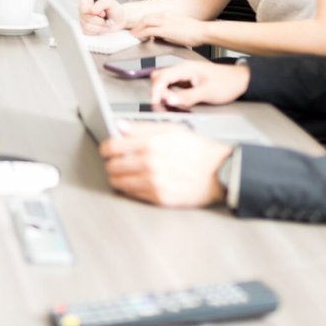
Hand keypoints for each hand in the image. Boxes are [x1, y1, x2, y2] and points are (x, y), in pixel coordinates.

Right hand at [80, 0, 126, 33]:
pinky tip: (102, 27)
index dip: (92, 11)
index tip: (102, 13)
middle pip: (86, 17)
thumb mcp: (110, 2)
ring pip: (87, 26)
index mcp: (86, 0)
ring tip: (105, 23)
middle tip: (106, 18)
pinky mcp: (85, 28)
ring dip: (100, 26)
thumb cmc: (114, 9)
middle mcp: (83, 9)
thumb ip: (101, 3)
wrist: (118, 20)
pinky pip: (88, 32)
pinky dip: (98, 31)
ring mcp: (83, 19)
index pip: (83, 7)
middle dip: (99, 20)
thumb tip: (92, 11)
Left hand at [100, 122, 232, 207]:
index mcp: (151, 143)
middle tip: (116, 162)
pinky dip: (130, 188)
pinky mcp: (160, 199)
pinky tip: (138, 182)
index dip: (105, 148)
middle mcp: (150, 164)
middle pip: (112, 166)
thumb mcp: (170, 129)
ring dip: (118, 177)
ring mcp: (154, 183)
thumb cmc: (197, 150)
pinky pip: (133, 195)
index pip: (112, 146)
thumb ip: (141, 128)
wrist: (219, 172)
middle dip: (111, 163)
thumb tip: (119, 126)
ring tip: (125, 173)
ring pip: (119, 182)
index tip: (106, 150)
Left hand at [128, 11, 209, 48]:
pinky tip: (138, 37)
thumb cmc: (196, 31)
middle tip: (132, 31)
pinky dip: (141, 33)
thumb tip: (163, 37)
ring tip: (133, 35)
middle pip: (146, 18)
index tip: (139, 27)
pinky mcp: (165, 30)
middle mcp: (165, 16)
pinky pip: (148, 30)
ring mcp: (164, 22)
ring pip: (145, 23)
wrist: (203, 31)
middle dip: (138, 25)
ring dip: (137, 29)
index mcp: (169, 15)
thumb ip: (170, 31)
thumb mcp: (180, 28)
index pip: (152, 17)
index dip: (143, 22)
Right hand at [149, 59, 250, 108]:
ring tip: (169, 106)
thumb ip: (187, 97)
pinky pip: (172, 86)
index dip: (156, 90)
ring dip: (163, 94)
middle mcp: (182, 69)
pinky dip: (170, 94)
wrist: (242, 80)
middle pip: (159, 78)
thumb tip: (169, 100)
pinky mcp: (187, 81)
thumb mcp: (208, 92)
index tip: (155, 102)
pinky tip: (176, 102)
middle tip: (162, 106)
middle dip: (157, 92)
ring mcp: (184, 75)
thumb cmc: (228, 83)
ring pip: (165, 82)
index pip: (162, 77)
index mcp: (186, 68)